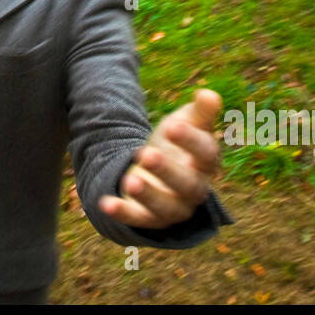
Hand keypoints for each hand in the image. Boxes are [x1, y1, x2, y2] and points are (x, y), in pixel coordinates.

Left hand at [99, 88, 222, 228]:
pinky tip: (105, 202)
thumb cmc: (175, 143)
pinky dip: (123, 212)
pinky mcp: (150, 219)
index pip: (205, 153)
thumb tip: (209, 94)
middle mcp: (194, 189)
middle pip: (186, 184)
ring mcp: (173, 207)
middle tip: (146, 154)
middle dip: (167, 171)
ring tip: (130, 180)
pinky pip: (138, 219)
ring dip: (148, 195)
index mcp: (206, 163)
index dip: (190, 141)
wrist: (155, 170)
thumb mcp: (185, 123)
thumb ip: (199, 112)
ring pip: (164, 207)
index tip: (172, 126)